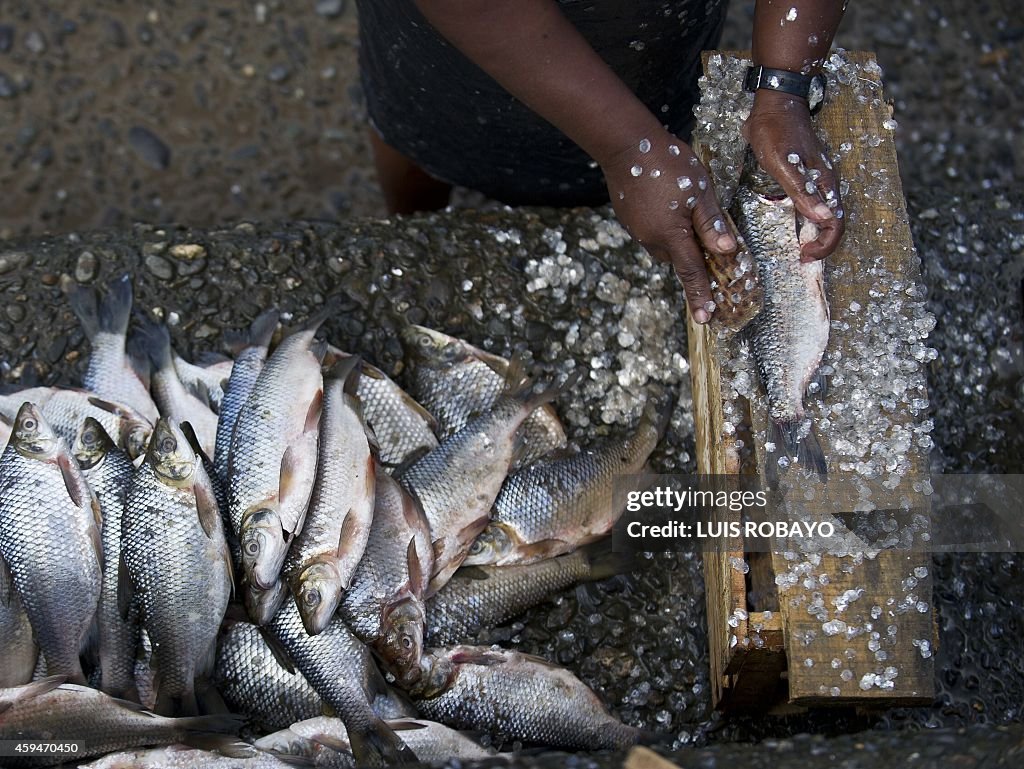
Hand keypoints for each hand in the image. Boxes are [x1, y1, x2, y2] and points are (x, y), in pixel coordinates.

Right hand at [602, 134, 736, 323]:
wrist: (625, 146)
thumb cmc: (668, 165)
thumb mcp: (699, 191)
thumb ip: (712, 224)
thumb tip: (728, 252)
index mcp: (672, 236)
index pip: (692, 273)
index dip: (700, 296)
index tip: (706, 319)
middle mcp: (652, 240)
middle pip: (679, 260)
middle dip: (693, 258)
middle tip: (708, 246)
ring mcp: (638, 231)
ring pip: (665, 246)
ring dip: (678, 240)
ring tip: (685, 214)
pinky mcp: (630, 220)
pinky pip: (652, 233)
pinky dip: (664, 228)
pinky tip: (668, 205)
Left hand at [743, 90, 844, 260]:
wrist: (774, 103)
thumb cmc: (776, 131)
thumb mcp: (784, 165)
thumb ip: (803, 192)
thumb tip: (824, 219)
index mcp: (825, 183)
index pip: (837, 224)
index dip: (825, 246)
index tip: (804, 255)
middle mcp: (824, 184)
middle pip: (833, 223)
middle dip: (821, 245)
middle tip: (800, 257)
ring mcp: (815, 180)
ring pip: (823, 215)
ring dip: (814, 234)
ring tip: (796, 247)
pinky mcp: (804, 175)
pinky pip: (811, 203)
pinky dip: (806, 220)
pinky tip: (790, 225)